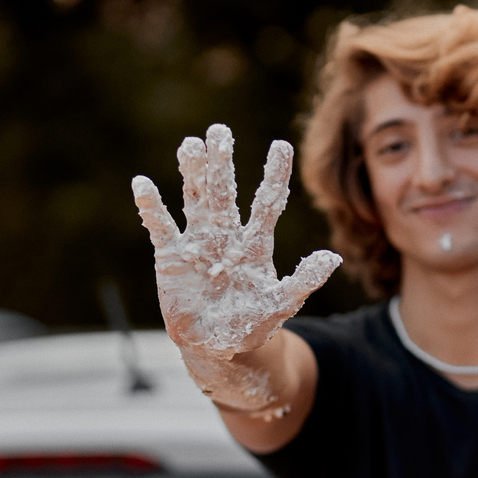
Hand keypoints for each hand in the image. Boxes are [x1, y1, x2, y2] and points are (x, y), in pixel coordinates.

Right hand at [132, 124, 339, 372]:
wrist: (217, 347)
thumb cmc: (252, 325)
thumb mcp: (281, 304)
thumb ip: (304, 281)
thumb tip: (333, 258)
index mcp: (255, 245)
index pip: (267, 203)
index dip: (274, 175)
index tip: (281, 145)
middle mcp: (227, 236)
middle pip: (225, 192)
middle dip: (222, 163)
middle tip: (220, 130)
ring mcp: (198, 243)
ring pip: (195, 200)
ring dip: (192, 174)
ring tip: (190, 144)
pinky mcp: (171, 256)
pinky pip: (161, 226)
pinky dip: (152, 207)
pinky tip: (143, 184)